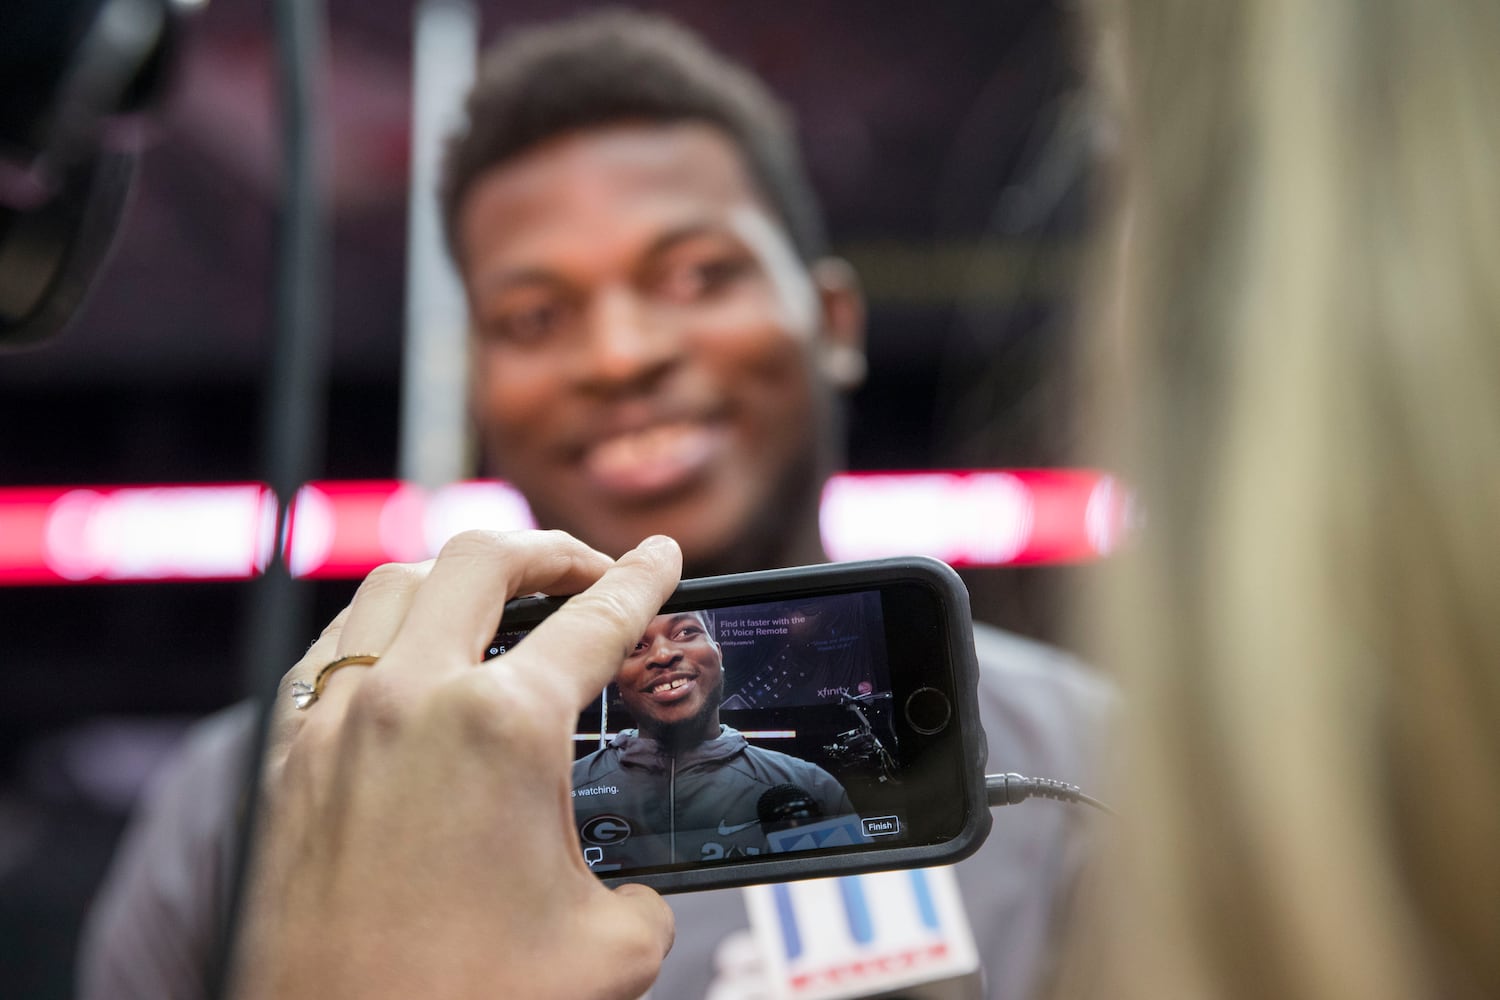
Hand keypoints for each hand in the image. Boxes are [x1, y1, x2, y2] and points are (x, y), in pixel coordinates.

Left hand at [233, 530, 682, 999]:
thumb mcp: (608, 950)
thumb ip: (639, 897)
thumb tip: (630, 893)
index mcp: (502, 728)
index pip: (596, 620)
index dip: (643, 581)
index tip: (659, 559)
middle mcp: (412, 700)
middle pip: (486, 563)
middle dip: (552, 552)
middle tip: (589, 571)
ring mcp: (337, 723)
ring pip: (396, 585)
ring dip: (461, 573)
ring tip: (501, 595)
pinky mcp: (288, 762)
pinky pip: (334, 649)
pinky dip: (382, 626)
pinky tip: (406, 653)